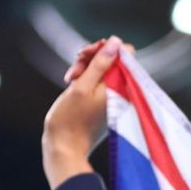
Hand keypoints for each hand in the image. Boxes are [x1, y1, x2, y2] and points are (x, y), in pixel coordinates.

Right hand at [41, 36, 124, 189]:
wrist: (65, 147)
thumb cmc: (71, 118)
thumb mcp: (83, 85)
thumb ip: (100, 64)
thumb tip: (116, 42)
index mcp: (122, 85)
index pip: (126, 52)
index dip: (106, 48)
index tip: (86, 54)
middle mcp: (122, 91)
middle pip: (113, 59)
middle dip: (91, 58)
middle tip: (74, 68)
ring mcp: (113, 97)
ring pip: (103, 69)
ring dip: (85, 67)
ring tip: (69, 78)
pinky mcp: (104, 102)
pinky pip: (99, 81)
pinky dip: (85, 78)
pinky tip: (71, 82)